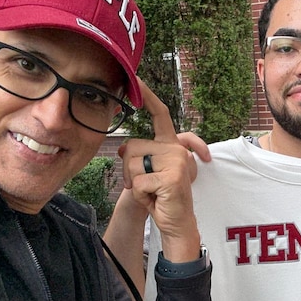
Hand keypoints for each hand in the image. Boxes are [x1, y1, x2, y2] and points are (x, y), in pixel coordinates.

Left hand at [117, 78, 209, 261]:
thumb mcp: (146, 172)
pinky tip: (155, 199)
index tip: (137, 79)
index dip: (148, 96)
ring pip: (132, 165)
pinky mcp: (172, 177)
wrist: (176, 221)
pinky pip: (139, 182)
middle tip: (146, 185)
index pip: (160, 114)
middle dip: (129, 170)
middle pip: (132, 147)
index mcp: (172, 144)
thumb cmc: (160, 196)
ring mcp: (177, 162)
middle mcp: (177, 149)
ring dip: (135, 184)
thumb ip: (137, 155)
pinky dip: (141, 195)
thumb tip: (123, 149)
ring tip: (152, 192)